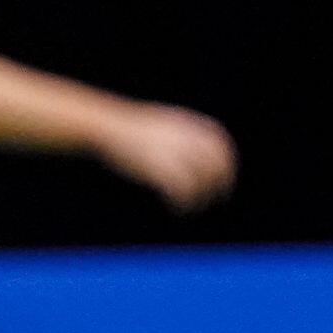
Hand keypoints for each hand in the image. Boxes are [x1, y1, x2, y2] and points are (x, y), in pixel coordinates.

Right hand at [96, 102, 236, 210]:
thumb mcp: (157, 123)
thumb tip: (191, 147)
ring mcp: (174, 153)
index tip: (223, 177)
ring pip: (201, 182)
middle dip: (221, 183)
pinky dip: (183, 204)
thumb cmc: (126, 129)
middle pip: (216, 164)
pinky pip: (182, 192)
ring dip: (200, 198)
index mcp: (186, 125)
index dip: (226, 163)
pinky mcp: (161, 168)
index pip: (220, 144)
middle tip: (216, 199)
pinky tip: (177, 209)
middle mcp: (185, 138)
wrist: (106, 127)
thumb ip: (178, 133)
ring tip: (191, 207)